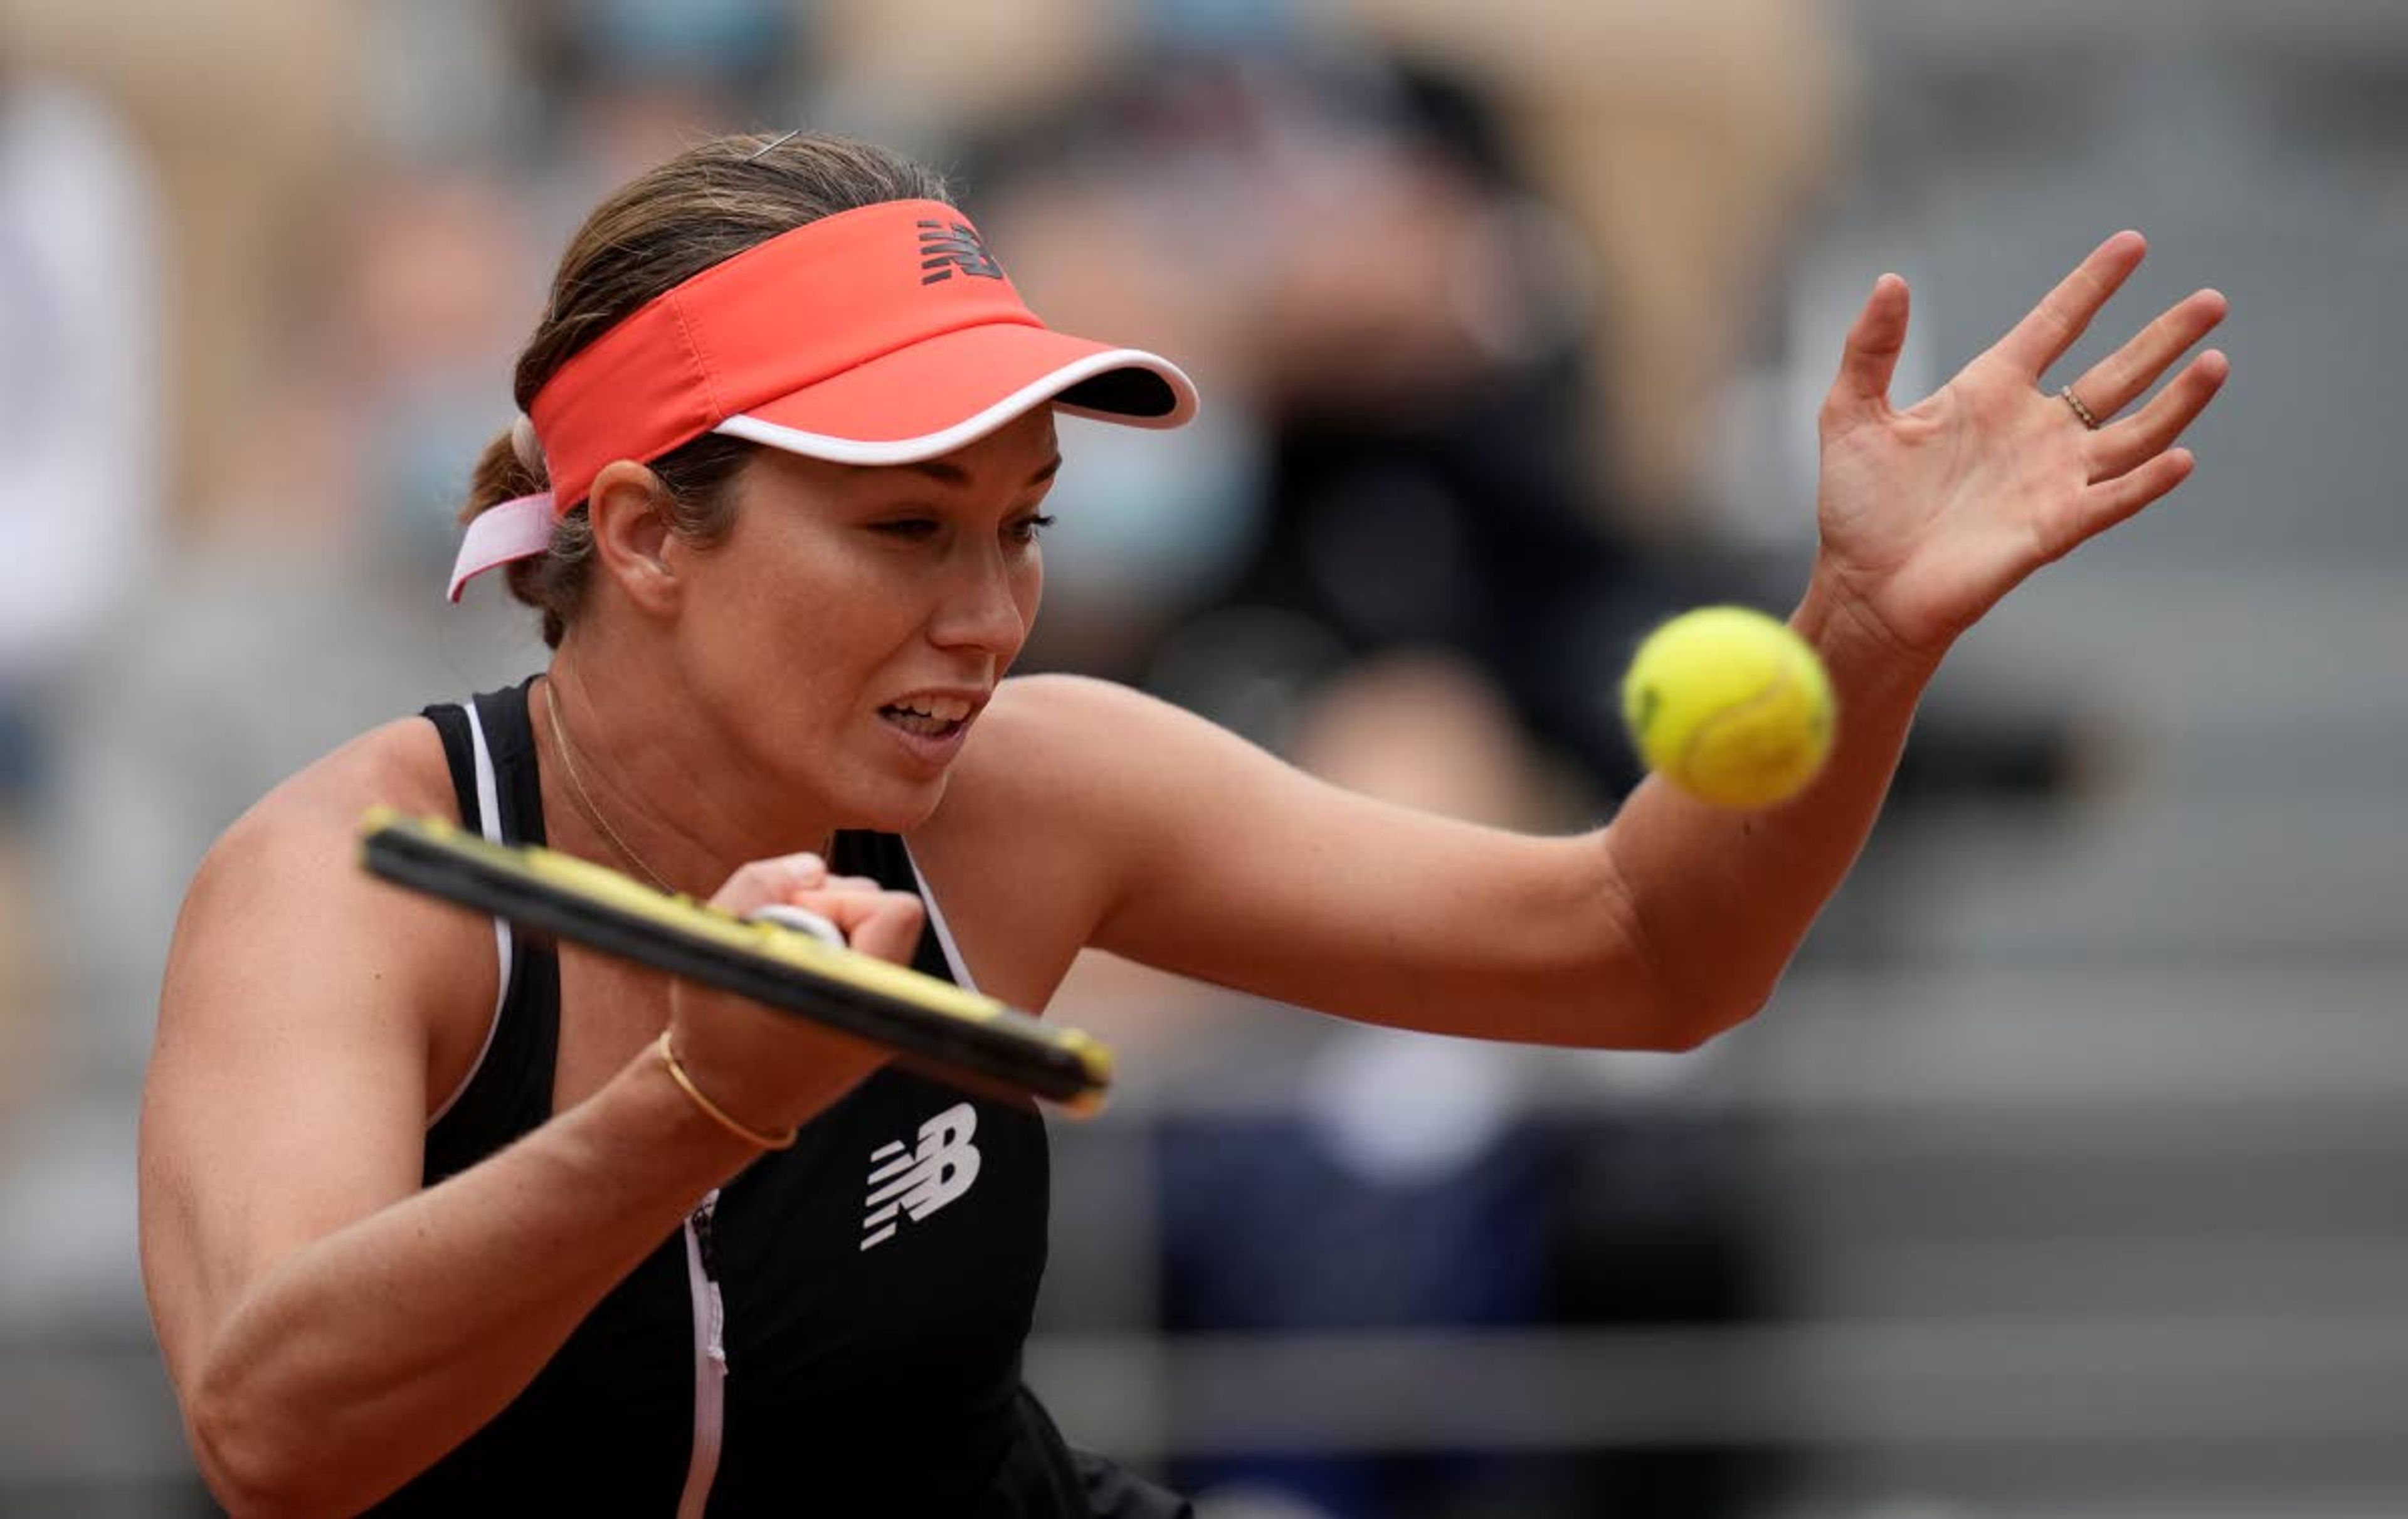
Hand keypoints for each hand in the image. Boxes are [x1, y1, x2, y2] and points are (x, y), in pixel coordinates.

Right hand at [665, 852, 926, 1136]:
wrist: (722, 1103)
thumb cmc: (710, 1030)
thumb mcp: (711, 946)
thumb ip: (758, 887)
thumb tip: (812, 866)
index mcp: (851, 1000)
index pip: (894, 913)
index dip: (839, 901)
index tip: (792, 923)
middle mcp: (882, 1013)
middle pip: (888, 912)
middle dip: (832, 908)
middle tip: (781, 937)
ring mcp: (885, 1020)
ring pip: (878, 930)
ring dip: (831, 927)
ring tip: (784, 957)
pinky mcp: (878, 1023)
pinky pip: (870, 956)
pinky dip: (835, 951)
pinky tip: (796, 972)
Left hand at [1812, 231, 2228, 665]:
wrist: (1862, 587)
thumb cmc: (1856, 506)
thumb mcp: (1850, 414)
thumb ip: (1870, 348)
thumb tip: (1889, 281)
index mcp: (1989, 391)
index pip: (2055, 323)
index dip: (2092, 285)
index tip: (2133, 243)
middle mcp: (2033, 430)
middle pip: (2117, 372)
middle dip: (2165, 337)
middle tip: (2213, 300)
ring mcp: (2051, 478)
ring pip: (2134, 432)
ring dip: (2177, 400)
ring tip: (2217, 361)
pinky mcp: (2055, 528)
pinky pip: (2114, 498)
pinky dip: (2148, 480)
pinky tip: (2182, 456)